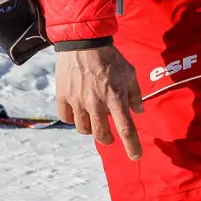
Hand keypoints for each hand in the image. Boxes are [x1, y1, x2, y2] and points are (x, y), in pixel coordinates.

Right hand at [53, 44, 144, 160]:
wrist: (83, 43)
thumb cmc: (110, 58)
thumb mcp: (130, 73)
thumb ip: (135, 94)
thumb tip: (138, 111)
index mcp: (115, 98)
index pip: (125, 129)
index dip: (131, 145)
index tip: (135, 156)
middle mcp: (96, 103)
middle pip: (101, 134)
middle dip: (107, 139)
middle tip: (110, 137)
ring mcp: (77, 101)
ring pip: (83, 129)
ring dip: (91, 130)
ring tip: (94, 122)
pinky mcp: (63, 97)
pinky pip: (67, 118)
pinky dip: (74, 119)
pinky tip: (79, 114)